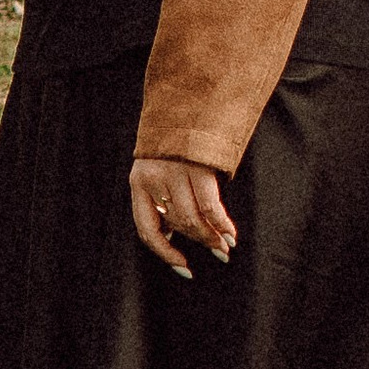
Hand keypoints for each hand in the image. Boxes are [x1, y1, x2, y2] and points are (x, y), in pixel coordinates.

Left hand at [129, 154, 236, 275]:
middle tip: (219, 253)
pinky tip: (230, 233)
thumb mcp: (156, 169)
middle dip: (200, 241)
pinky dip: (221, 222)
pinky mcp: (196, 166)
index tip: (184, 267)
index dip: (165, 254)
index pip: (148, 231)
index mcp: (138, 183)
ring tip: (226, 247)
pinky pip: (210, 204)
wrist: (185, 101)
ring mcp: (174, 172)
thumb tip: (174, 238)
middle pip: (177, 224)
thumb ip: (161, 198)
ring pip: (194, 218)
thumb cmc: (173, 142)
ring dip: (212, 236)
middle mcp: (153, 179)